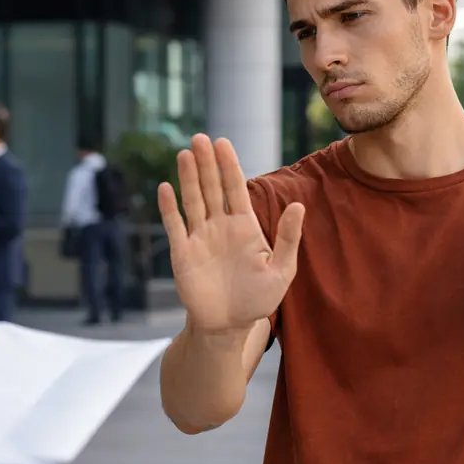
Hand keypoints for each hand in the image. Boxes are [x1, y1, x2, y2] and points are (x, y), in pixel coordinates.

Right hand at [157, 134, 304, 334]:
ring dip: (188, 178)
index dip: (228, 166)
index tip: (223, 143)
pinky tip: (165, 188)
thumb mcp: (281, 270)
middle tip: (200, 137)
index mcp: (244, 226)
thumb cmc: (258, 299)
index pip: (235, 189)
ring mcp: (199, 238)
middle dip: (206, 164)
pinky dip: (169, 208)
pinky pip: (175, 226)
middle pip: (211, 188)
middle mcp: (219, 226)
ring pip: (193, 201)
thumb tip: (298, 205)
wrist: (229, 325)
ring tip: (185, 154)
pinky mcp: (183, 254)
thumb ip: (288, 238)